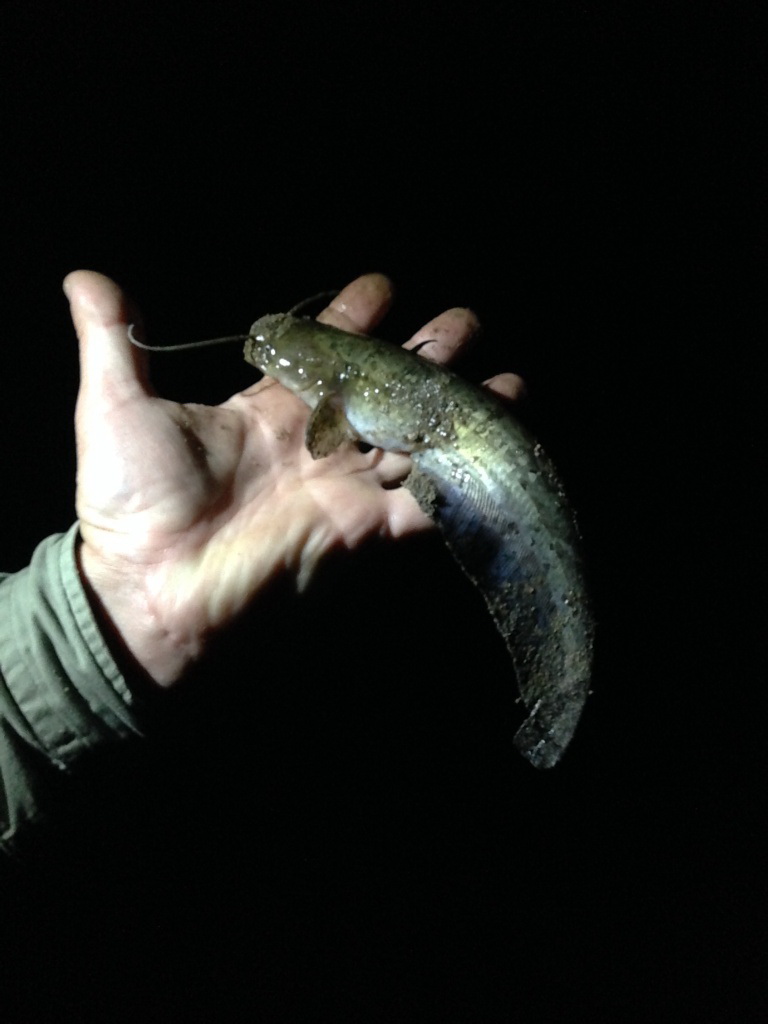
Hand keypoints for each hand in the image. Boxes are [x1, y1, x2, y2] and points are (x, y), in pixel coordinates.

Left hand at [65, 272, 523, 685]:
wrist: (150, 589)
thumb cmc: (131, 504)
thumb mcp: (116, 408)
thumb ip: (113, 340)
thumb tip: (84, 276)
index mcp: (267, 412)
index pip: (321, 353)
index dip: (351, 317)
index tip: (380, 285)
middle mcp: (315, 445)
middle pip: (384, 390)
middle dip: (425, 355)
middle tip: (462, 323)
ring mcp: (344, 486)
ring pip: (416, 440)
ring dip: (460, 410)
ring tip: (506, 379)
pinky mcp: (364, 528)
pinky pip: (424, 502)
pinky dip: (461, 479)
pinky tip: (500, 444)